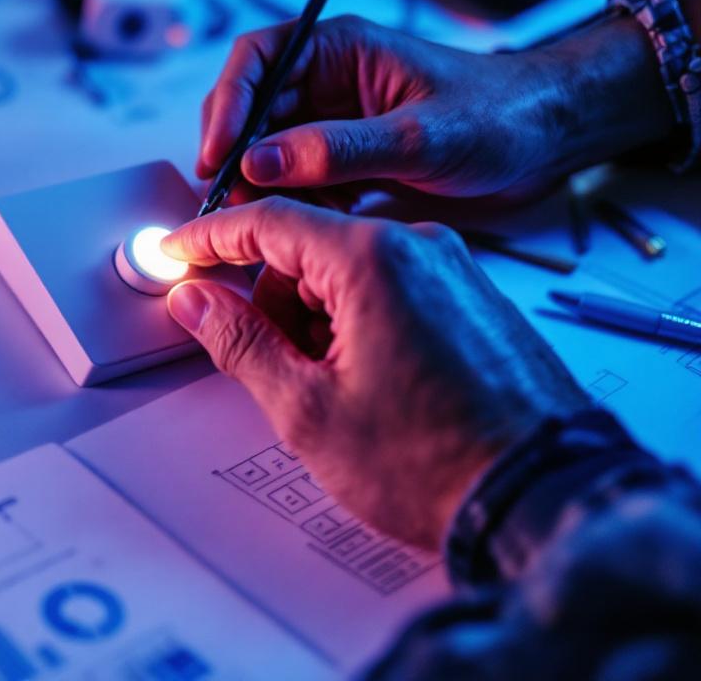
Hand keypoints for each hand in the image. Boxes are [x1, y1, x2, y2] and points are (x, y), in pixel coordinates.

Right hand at [161, 198, 590, 548]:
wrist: (540, 497)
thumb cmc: (436, 462)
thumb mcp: (308, 410)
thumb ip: (240, 342)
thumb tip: (197, 301)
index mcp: (373, 259)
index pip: (266, 221)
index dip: (209, 238)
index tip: (177, 253)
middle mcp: (419, 248)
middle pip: (308, 247)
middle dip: (274, 302)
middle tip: (274, 369)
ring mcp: (453, 272)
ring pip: (348, 272)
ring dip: (319, 321)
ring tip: (337, 393)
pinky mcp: (473, 299)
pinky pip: (391, 289)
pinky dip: (359, 325)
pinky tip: (369, 385)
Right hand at [200, 15, 670, 202]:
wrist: (551, 142)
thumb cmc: (503, 116)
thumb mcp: (421, 136)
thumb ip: (338, 150)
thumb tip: (260, 162)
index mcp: (341, 52)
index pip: (257, 63)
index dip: (226, 107)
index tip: (216, 156)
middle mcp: (330, 88)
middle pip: (252, 117)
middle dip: (234, 160)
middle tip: (224, 204)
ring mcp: (336, 131)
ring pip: (270, 159)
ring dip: (259, 192)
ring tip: (255, 229)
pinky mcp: (349, 169)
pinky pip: (301, 189)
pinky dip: (293, 213)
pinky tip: (297, 236)